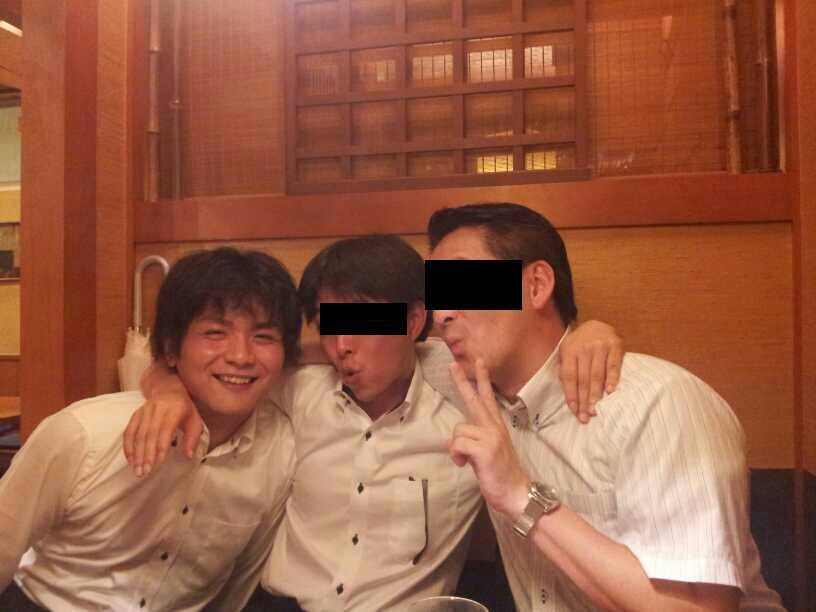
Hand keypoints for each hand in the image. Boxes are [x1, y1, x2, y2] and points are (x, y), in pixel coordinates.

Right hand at [122, 391, 202, 476]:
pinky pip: (129, 431)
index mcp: (174, 410)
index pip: (164, 431)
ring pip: (138, 434)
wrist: (169, 390)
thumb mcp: (195, 421)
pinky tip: (130, 459)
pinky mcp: (136, 414)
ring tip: (137, 469)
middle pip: (149, 434)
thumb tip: (189, 456)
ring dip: (136, 453)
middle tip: (144, 472)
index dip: (160, 448)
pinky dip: (128, 446)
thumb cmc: (184, 410)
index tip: (157, 464)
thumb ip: (192, 438)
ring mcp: (145, 411)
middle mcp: (157, 409)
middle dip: (146, 455)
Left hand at [448, 359, 530, 519]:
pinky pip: (457, 444)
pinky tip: (463, 464)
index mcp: (496, 426)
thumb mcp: (488, 451)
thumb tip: (454, 441)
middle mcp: (494, 427)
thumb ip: (475, 440)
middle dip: (461, 381)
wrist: (516, 493)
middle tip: (452, 364)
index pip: (488, 397)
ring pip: (459, 429)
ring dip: (456, 447)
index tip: (478, 361)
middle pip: (475, 399)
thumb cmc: (500, 474)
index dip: (482, 379)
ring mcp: (491, 437)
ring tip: (464, 460)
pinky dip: (456, 456)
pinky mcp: (485, 449)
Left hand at [559, 320, 623, 422]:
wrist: (597, 324)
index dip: (571, 394)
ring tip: (595, 410)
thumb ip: (565, 369)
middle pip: (583, 379)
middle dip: (584, 399)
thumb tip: (568, 392)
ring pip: (597, 375)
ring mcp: (600, 346)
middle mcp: (584, 348)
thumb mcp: (567, 351)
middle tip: (585, 416)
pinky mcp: (616, 345)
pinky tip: (609, 392)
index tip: (574, 410)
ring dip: (596, 394)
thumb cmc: (580, 344)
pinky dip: (612, 379)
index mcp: (570, 350)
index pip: (569, 376)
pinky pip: (613, 366)